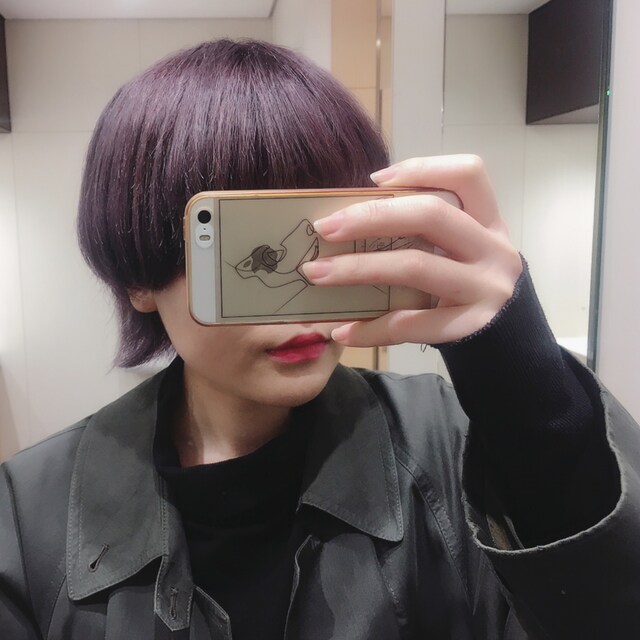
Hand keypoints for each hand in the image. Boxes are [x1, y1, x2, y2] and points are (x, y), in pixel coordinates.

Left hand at [300, 155, 522, 346]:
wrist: (501, 332)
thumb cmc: (461, 277)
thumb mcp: (454, 245)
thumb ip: (418, 225)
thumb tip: (344, 218)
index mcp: (487, 218)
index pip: (468, 174)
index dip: (421, 169)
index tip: (373, 180)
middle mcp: (493, 248)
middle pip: (432, 215)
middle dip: (371, 217)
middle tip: (324, 228)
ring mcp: (486, 288)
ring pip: (416, 267)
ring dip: (358, 269)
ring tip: (317, 275)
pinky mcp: (470, 325)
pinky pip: (411, 324)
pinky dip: (371, 328)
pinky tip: (342, 331)